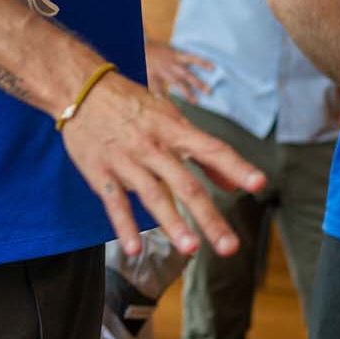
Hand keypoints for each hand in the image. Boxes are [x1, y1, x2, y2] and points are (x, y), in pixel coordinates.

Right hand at [61, 71, 265, 258]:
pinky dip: (123, 226)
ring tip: (190, 248)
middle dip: (209, 217)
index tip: (258, 184)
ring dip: (172, 223)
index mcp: (174, 131)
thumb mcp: (170, 120)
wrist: (81, 89)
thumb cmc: (132, 105)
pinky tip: (133, 248)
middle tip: (229, 246)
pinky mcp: (101, 172)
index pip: (212, 149)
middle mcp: (154, 147)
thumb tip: (234, 184)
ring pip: (153, 195)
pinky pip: (114, 203)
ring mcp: (126, 161)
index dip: (236, 166)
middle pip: (186, 185)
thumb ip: (203, 153)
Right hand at [144, 42, 211, 102]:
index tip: (214, 68)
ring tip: (195, 102)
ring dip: (186, 93)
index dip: (203, 62)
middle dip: (198, 83)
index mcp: (176, 55)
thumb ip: (180, 57)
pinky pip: (158, 87)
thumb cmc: (156, 49)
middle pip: (187, 74)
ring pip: (176, 83)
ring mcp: (162, 71)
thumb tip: (194, 63)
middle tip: (209, 91)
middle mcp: (171, 63)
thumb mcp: (170, 50)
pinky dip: (161, 94)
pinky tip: (165, 101)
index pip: (192, 58)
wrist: (139, 47)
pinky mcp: (153, 76)